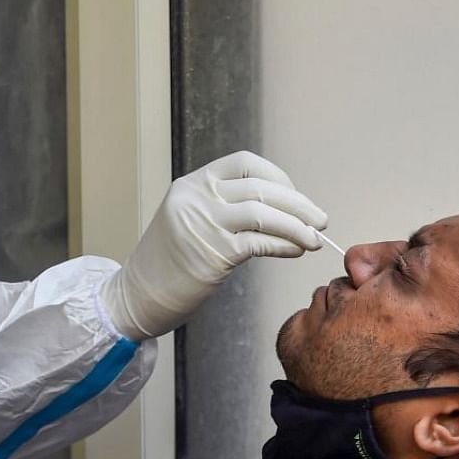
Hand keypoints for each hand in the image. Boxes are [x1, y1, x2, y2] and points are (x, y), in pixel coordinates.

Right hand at [100, 151, 326, 339]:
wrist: (138, 295)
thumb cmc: (169, 263)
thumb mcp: (191, 220)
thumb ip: (224, 207)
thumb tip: (279, 208)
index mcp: (193, 184)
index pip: (244, 163)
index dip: (278, 177)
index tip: (295, 197)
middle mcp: (197, 197)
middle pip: (261, 188)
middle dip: (299, 204)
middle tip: (320, 219)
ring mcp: (203, 223)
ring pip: (264, 213)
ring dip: (297, 225)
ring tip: (314, 239)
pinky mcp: (212, 253)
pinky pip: (260, 242)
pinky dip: (284, 245)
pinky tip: (295, 251)